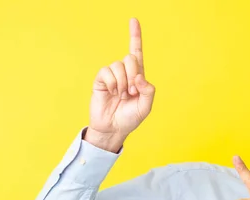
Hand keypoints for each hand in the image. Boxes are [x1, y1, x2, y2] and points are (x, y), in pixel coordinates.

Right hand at [86, 18, 155, 151]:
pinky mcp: (101, 80)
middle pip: (130, 58)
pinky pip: (107, 72)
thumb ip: (148, 90)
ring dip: (122, 83)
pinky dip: (112, 84)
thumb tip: (138, 75)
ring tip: (121, 96)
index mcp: (138, 77)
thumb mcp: (146, 106)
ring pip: (119, 65)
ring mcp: (112, 76)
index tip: (133, 20)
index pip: (137, 53)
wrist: (114, 128)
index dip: (135, 36)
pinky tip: (111, 93)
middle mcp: (125, 73)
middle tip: (131, 93)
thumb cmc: (130, 118)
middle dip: (133, 75)